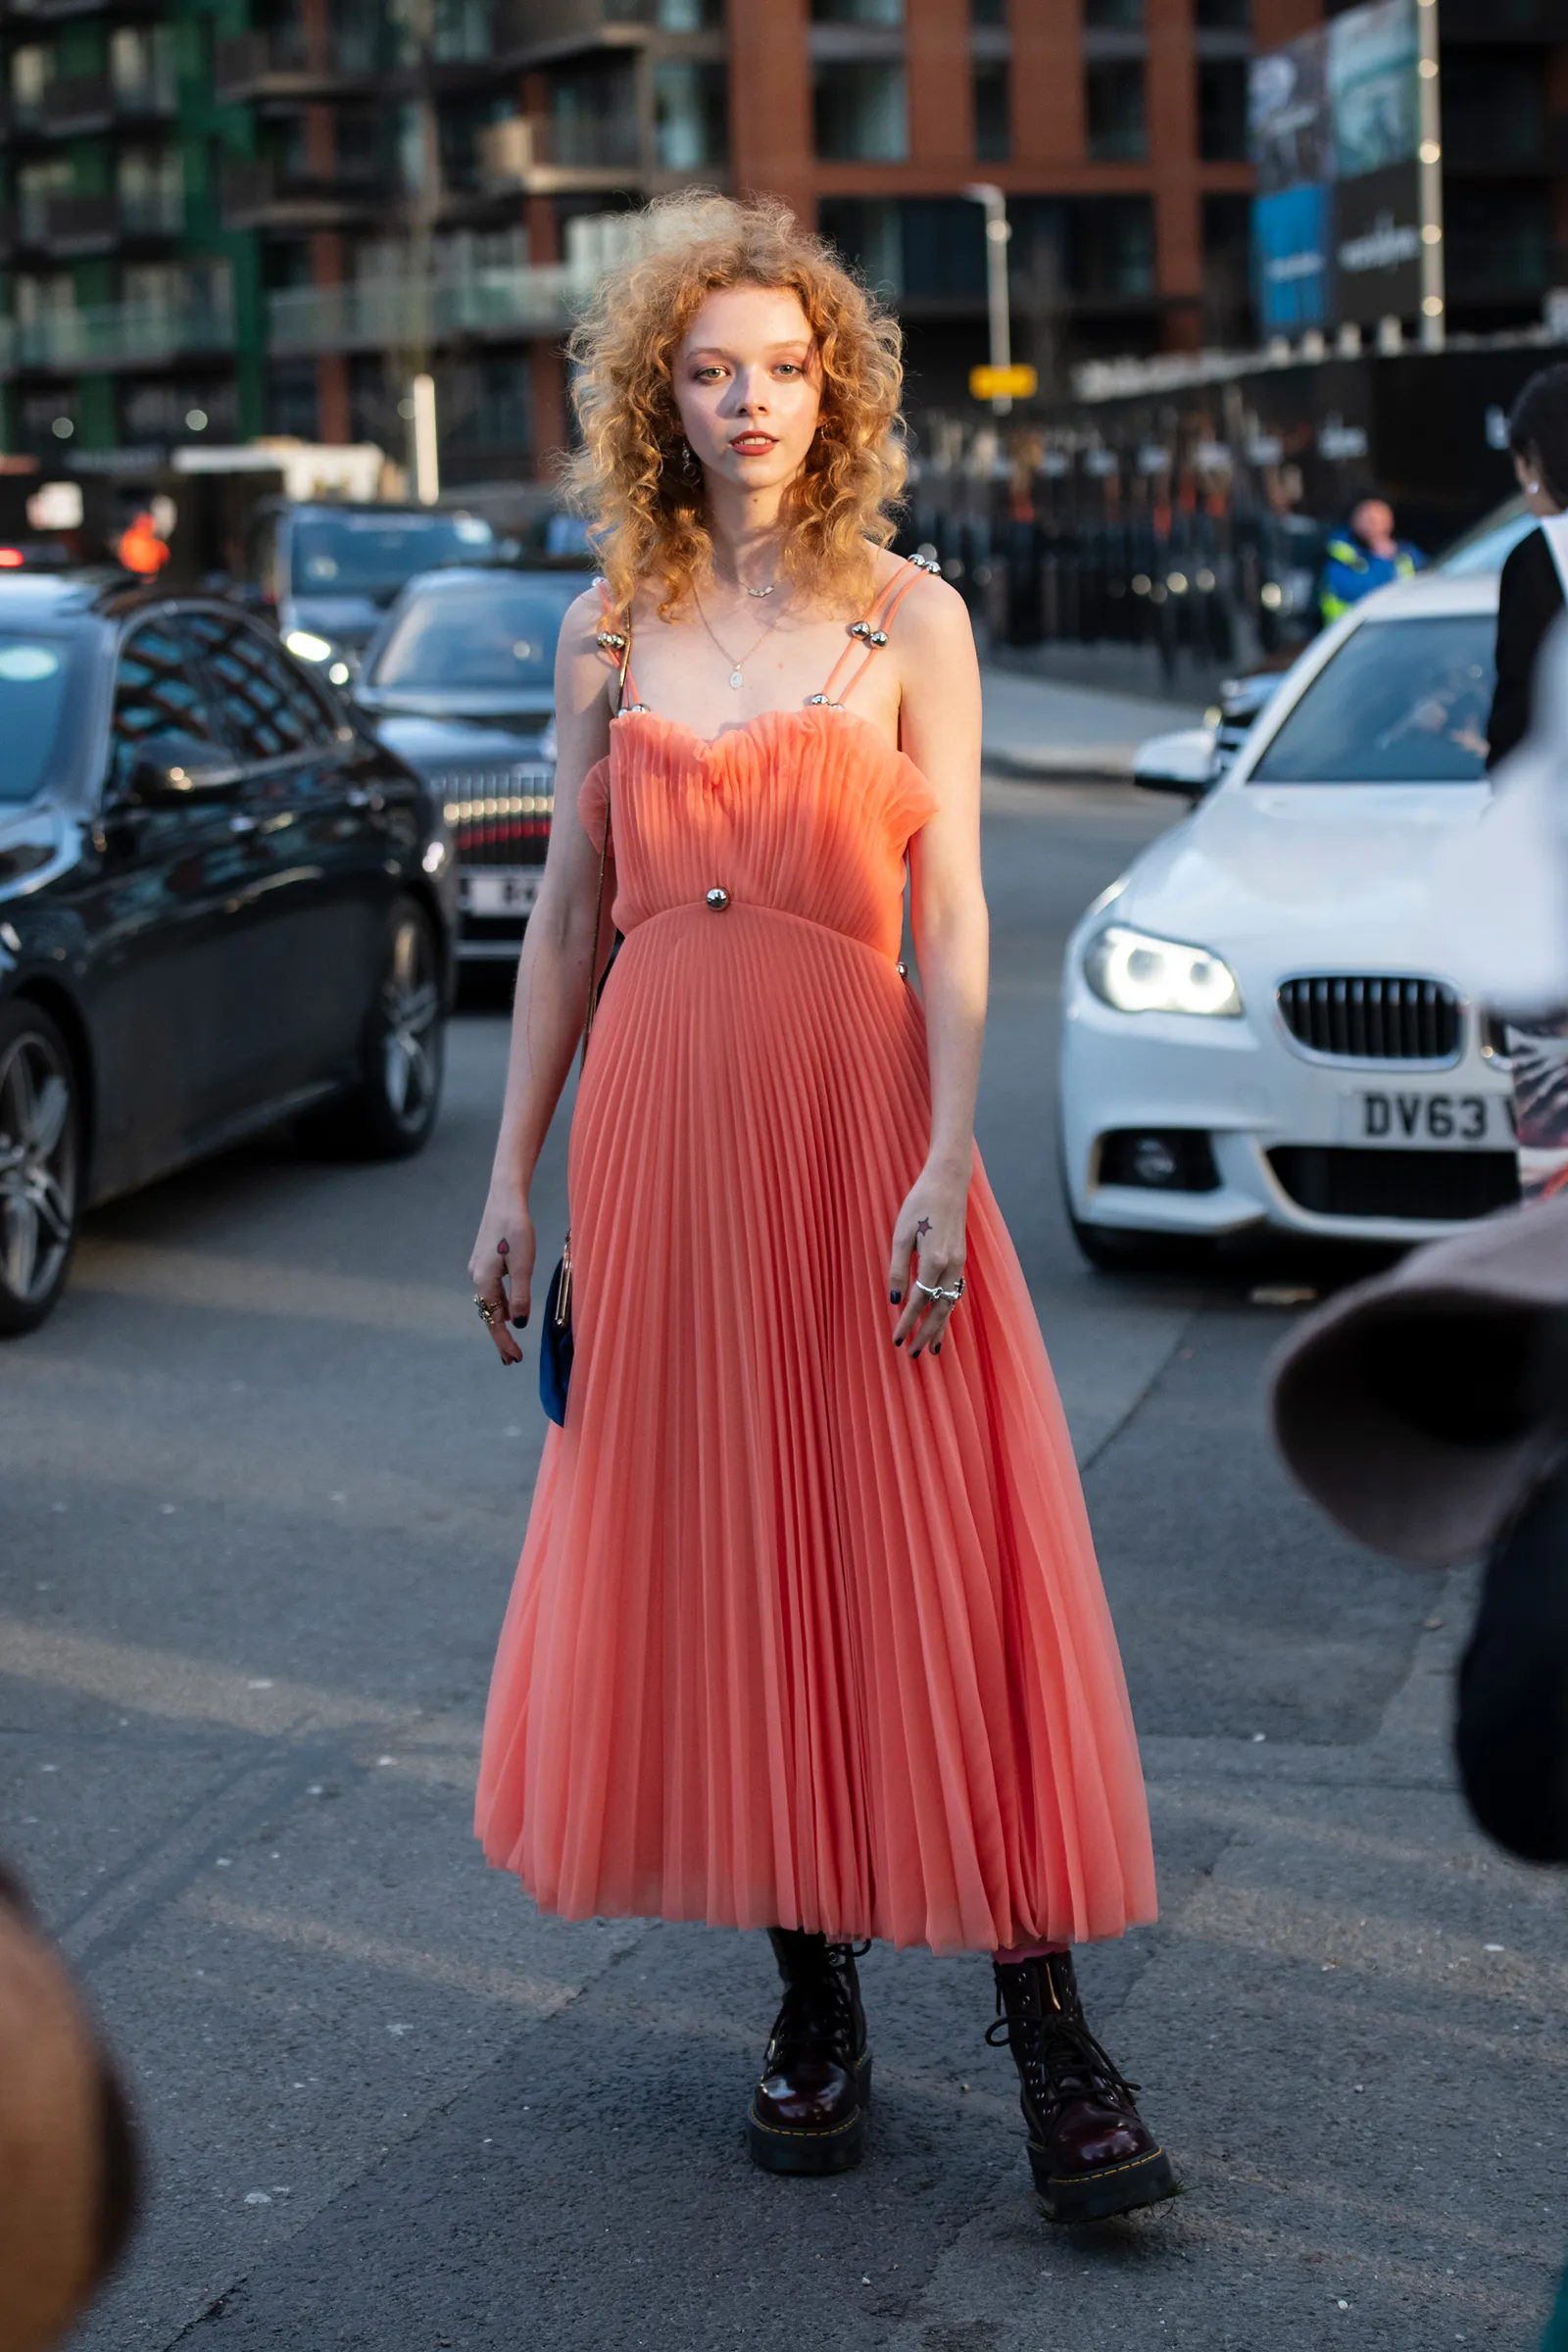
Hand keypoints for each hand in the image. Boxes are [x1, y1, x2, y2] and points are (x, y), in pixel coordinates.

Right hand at [468, 1185, 535, 1366]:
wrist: (505, 1198)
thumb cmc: (516, 1229)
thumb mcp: (523, 1265)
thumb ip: (520, 1296)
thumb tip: (519, 1324)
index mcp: (483, 1281)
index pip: (493, 1321)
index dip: (504, 1342)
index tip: (515, 1360)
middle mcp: (476, 1277)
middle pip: (488, 1315)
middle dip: (500, 1338)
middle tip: (512, 1360)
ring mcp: (478, 1268)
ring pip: (490, 1303)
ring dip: (501, 1323)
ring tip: (512, 1341)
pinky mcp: (484, 1260)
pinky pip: (491, 1291)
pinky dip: (500, 1305)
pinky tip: (510, 1311)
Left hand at [889, 1163, 968, 1358]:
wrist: (948, 1182)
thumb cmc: (919, 1204)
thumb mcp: (900, 1234)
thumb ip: (898, 1269)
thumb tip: (896, 1300)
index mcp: (934, 1260)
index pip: (919, 1301)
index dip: (907, 1322)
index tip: (896, 1340)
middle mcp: (951, 1265)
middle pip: (939, 1310)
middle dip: (926, 1334)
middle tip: (913, 1354)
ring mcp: (959, 1262)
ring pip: (950, 1303)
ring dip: (940, 1326)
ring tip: (931, 1347)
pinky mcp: (960, 1258)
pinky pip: (955, 1292)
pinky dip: (948, 1309)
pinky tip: (942, 1318)